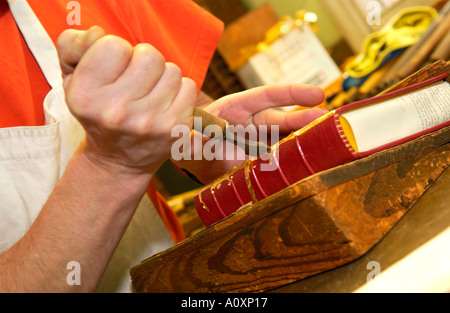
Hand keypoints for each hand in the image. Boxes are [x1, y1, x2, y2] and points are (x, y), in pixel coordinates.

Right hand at [57, 26, 197, 175]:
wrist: (117, 161)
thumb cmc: (97, 113)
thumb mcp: (72, 80)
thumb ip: (74, 47)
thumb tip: (97, 34)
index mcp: (86, 96)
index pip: (115, 45)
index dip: (118, 52)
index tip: (114, 70)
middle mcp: (117, 111)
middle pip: (150, 55)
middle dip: (144, 63)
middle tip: (135, 82)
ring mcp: (149, 121)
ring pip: (172, 70)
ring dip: (162, 78)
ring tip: (149, 96)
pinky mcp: (175, 128)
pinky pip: (189, 87)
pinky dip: (179, 92)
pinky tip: (164, 106)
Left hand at [172, 85, 325, 182]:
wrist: (191, 160)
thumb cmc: (189, 140)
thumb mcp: (187, 137)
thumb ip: (192, 139)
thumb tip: (195, 142)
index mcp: (237, 108)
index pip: (267, 96)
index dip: (292, 94)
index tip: (317, 95)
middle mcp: (252, 124)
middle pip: (281, 120)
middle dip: (304, 119)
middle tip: (327, 120)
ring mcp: (258, 143)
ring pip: (285, 140)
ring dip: (305, 141)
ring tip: (329, 143)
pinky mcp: (260, 163)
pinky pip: (279, 162)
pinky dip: (294, 164)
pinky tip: (311, 166)